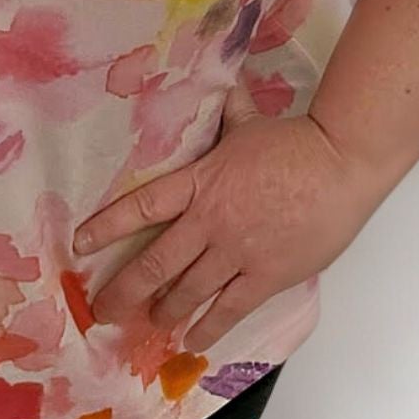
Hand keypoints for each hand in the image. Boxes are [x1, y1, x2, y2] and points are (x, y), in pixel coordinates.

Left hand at [73, 83, 382, 353]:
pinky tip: (193, 341)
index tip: (80, 245)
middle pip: (155, 264)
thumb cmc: (295, 142)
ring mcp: (236, 254)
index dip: (108, 226)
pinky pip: (228, 310)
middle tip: (102, 310)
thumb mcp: (248, 121)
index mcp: (200, 183)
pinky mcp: (266, 276)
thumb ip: (224, 111)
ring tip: (147, 324)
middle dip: (124, 290)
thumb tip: (216, 77)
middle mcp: (210, 222)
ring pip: (188, 293)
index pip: (142, 206)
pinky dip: (208, 328)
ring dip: (164, 312)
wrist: (339, 165)